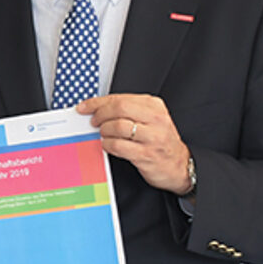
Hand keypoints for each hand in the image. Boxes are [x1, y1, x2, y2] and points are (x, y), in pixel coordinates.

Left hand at [77, 93, 191, 194]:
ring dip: (104, 131)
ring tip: (104, 134)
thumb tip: (97, 108)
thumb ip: (128, 111)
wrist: (178, 164)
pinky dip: (108, 144)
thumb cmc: (158, 140)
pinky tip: (108, 145)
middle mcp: (156, 119)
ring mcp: (152, 137)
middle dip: (100, 114)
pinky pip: (118, 146)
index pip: (120, 98)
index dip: (97, 102)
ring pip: (118, 126)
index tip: (84, 107)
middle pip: (119, 108)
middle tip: (94, 122)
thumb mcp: (150, 119)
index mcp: (154, 106)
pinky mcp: (146, 154)